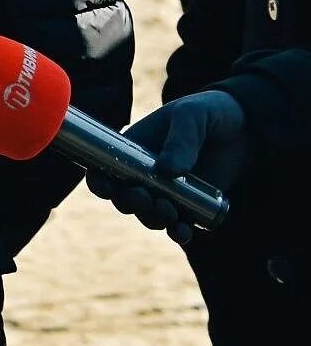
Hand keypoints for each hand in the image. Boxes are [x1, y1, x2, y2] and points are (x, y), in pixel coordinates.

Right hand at [86, 90, 247, 243]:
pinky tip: (184, 232)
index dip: (99, 180)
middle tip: (146, 198)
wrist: (246, 129)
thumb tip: (167, 171)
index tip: (107, 187)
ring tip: (170, 212)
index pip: (105, 168)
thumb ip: (181, 140)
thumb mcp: (192, 116)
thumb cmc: (208, 113)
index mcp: (133, 149)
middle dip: (130, 203)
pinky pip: (178, 225)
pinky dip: (177, 232)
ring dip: (153, 218)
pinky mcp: (191, 205)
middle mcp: (144, 174)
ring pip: (148, 214)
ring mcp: (168, 192)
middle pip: (124, 197)